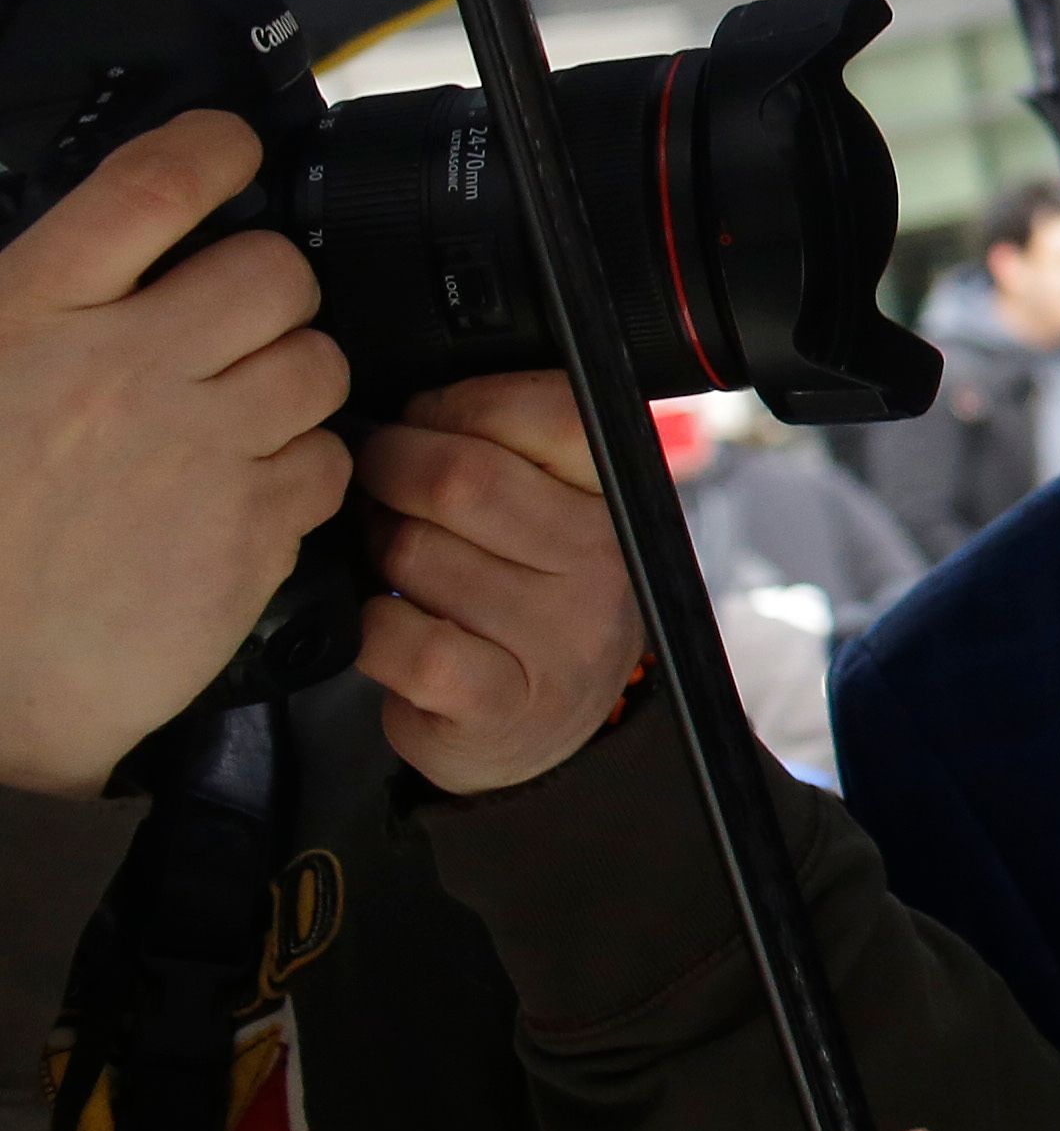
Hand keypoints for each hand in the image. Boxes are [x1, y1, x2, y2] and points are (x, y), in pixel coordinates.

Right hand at [0, 109, 350, 797]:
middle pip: (274, 274)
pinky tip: (245, 496)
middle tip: (234, 327)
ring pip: (319, 365)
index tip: (232, 152)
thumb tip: (90, 255)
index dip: (212, 149)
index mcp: (30, 316)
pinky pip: (327, 463)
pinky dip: (302, 474)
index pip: (152, 187)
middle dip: (270, 292)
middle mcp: (125, 369)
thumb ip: (29, 308)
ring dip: (293, 383)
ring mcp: (198, 449)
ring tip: (237, 419)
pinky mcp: (252, 529)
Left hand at [356, 372, 645, 793]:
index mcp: (616, 499)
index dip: (463, 405)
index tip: (430, 421)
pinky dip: (372, 631)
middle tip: (381, 485)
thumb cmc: (527, 600)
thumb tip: (412, 403)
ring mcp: (559, 638)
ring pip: (416, 555)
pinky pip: (398, 639)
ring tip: (395, 564)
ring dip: (378, 554)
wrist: (540, 726)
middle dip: (391, 470)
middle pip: (461, 478)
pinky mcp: (501, 702)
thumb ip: (512, 452)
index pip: (552, 413)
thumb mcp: (551, 513)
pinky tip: (394, 630)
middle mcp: (604, 565)